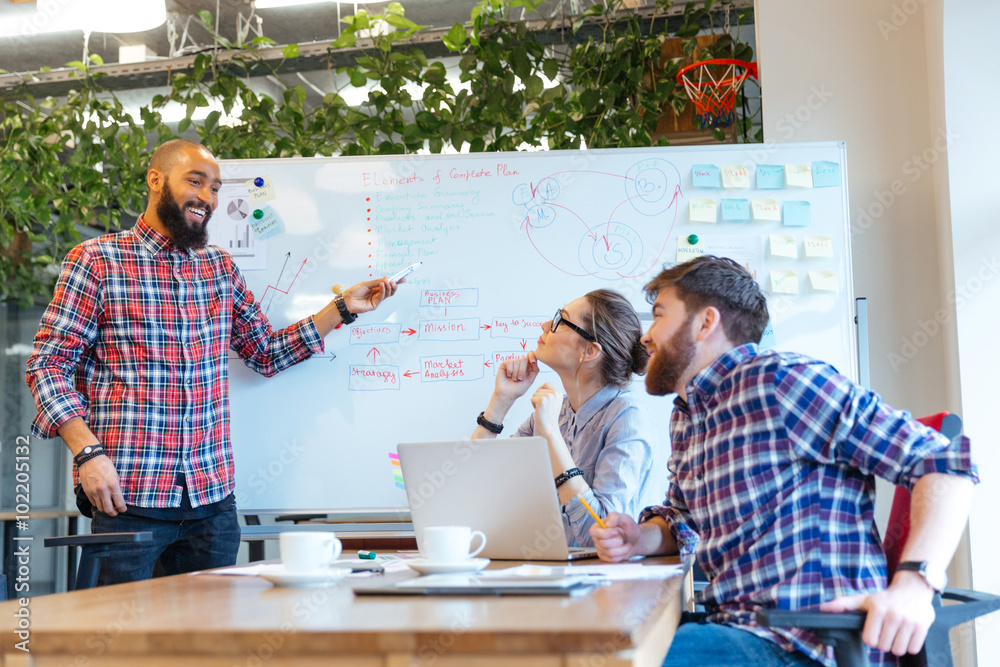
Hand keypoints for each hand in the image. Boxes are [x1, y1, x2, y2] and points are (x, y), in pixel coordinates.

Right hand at [79, 455, 126, 516]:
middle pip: (108, 509)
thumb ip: (117, 487)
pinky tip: (101, 500)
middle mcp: (103, 490)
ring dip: (105, 509)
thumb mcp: (115, 475)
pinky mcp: (87, 492)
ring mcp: (94, 492)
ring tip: (109, 506)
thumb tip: (119, 498)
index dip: (122, 509)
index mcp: (113, 485)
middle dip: (114, 513)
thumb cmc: (104, 465)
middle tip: (116, 512)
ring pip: (100, 508)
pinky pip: (93, 503)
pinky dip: (98, 504)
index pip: (119, 503)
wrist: (90, 460)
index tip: (123, 509)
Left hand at [341, 277, 397, 314]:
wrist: (346, 300)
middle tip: (395, 281)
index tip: (402, 277)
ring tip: (388, 282)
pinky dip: (383, 290)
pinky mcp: (375, 305)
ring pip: (387, 294)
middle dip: (394, 285)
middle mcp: (377, 294)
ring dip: (388, 287)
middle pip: (390, 290)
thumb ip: (376, 282)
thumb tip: (386, 277)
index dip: (395, 281)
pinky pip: (381, 297)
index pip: (387, 284)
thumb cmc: (353, 292)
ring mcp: (376, 300)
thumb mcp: (366, 284)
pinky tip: (382, 285)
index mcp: (376, 288)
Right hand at [493, 352, 539, 401]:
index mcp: (527, 367)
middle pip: (524, 359)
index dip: (532, 355)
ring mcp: (512, 363)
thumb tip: (535, 361)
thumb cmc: (518, 389)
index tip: (532, 362)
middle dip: (522, 370)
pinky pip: (509, 362)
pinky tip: (508, 376)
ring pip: (517, 361)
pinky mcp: (504, 364)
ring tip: (514, 379)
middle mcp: (520, 364)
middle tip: (520, 379)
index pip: (531, 355)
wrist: (507, 394)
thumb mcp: (530, 380)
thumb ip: (535, 370)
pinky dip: (510, 370)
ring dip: (516, 372)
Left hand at [530, 382, 562, 442]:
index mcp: (559, 393)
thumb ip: (550, 393)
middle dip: (538, 398)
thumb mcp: (554, 402)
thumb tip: (542, 386)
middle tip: (543, 407)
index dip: (541, 391)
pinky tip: (538, 411)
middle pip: (539, 389)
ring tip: (541, 409)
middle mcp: (555, 393)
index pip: (546, 384)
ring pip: (535, 394)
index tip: (543, 401)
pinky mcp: (542, 400)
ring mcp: (549, 396)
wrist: (549, 428)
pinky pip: (532, 399)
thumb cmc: (549, 416)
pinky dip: (533, 405)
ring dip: (535, 402)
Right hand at [589, 512, 641, 562]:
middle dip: (617, 541)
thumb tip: (607, 524)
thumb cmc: (629, 528)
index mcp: (598, 526)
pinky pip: (613, 559)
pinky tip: (624, 550)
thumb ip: (615, 517)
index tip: (616, 532)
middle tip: (622, 537)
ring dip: (622, 549)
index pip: (593, 532)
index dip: (605, 533)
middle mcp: (597, 538)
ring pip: (609, 552)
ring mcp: (600, 549)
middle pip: (603, 543)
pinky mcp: (605, 557)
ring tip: (626, 544)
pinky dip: (622, 555)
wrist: (636, 540)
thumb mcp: (624, 518)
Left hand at [820, 573, 935, 655]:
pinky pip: (913, 649)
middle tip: (886, 631)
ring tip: (896, 633)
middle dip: (883, 642)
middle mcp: (894, 614)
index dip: (871, 639)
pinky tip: (907, 634)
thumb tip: (823, 609)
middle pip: (884, 647)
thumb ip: (843, 604)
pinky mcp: (922, 626)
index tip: (874, 631)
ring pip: (898, 650)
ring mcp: (909, 621)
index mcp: (877, 608)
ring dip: (896, 645)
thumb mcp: (864, 599)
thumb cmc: (885, 598)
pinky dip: (909, 645)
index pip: (869, 640)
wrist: (913, 589)